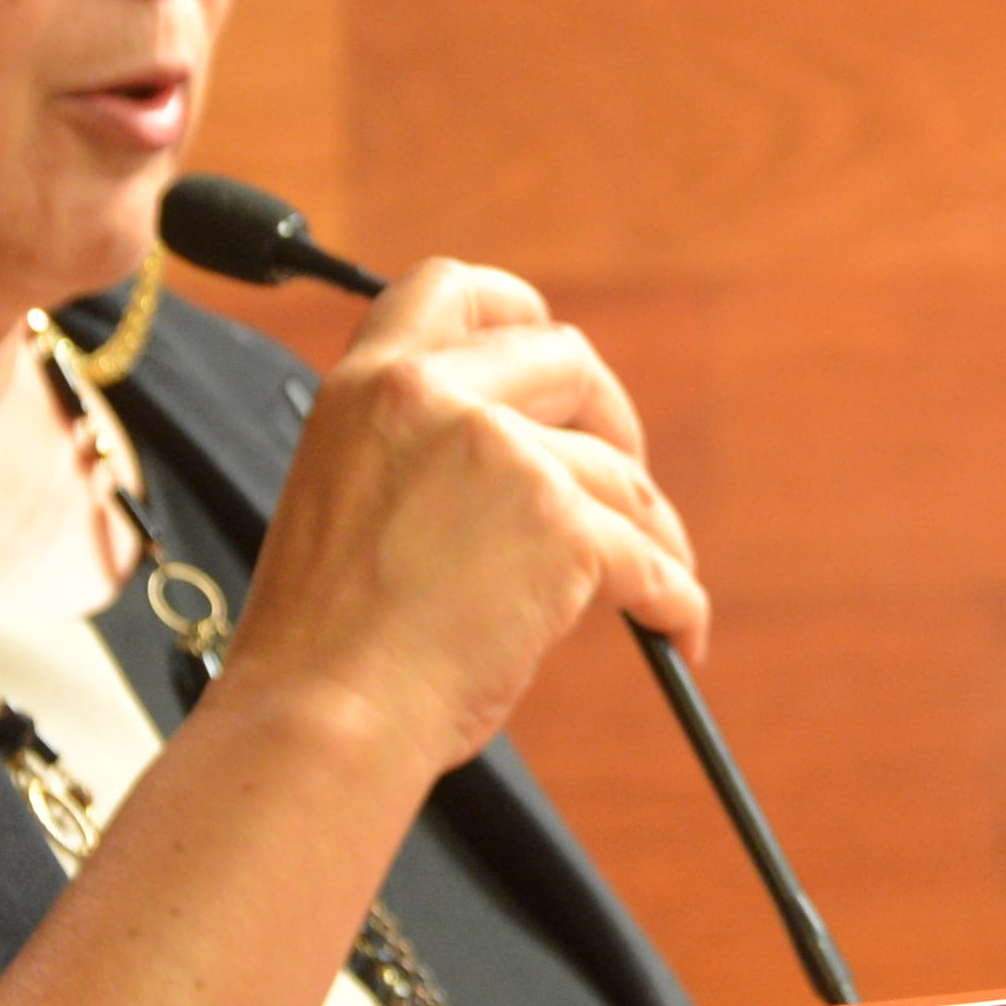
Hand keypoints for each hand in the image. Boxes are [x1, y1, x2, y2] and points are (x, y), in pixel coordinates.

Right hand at [222, 259, 704, 772]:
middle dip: (610, 419)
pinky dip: (674, 598)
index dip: (517, 310)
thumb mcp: (343, 499)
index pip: (452, 290)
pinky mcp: (561, 523)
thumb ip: (418, 453)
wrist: (326, 715)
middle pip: (565, 360)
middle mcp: (435, 396)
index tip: (554, 357)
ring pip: (617, 473)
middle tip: (624, 480)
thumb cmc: (326, 645)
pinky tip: (679, 632)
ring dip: (652, 530)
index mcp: (366, 386)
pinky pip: (646, 556)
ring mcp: (504, 452)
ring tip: (662, 585)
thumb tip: (522, 460)